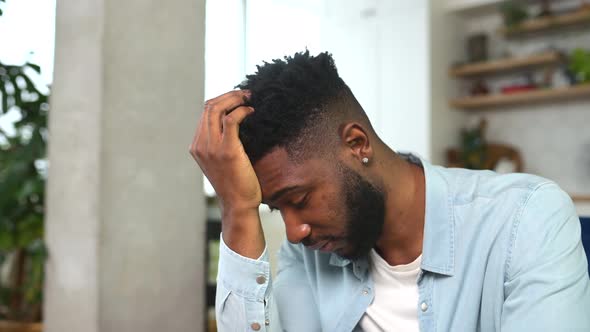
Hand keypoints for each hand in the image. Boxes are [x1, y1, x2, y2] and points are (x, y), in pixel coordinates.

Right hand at [189, 90, 264, 257]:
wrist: (239, 206)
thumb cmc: (236, 185)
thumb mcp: (223, 162)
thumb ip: (221, 145)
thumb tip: (234, 125)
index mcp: (197, 146)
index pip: (204, 113)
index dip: (221, 100)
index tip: (238, 98)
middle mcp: (200, 145)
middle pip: (209, 106)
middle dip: (228, 95)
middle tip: (246, 93)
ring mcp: (211, 148)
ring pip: (217, 109)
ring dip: (234, 99)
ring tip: (249, 98)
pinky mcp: (227, 150)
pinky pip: (231, 119)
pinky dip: (241, 110)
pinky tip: (251, 111)